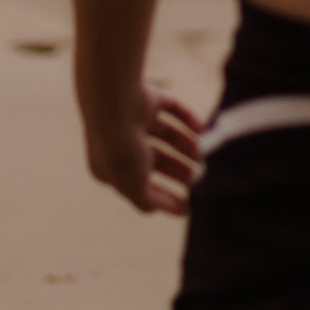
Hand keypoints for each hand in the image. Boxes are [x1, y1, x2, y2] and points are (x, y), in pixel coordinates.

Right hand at [85, 86, 203, 214]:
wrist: (114, 105)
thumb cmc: (122, 150)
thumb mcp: (133, 185)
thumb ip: (147, 200)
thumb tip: (161, 211)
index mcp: (109, 166)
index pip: (139, 185)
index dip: (163, 197)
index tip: (186, 206)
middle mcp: (121, 142)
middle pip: (155, 159)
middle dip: (177, 169)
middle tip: (198, 175)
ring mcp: (134, 119)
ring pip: (166, 134)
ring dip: (185, 144)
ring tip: (199, 153)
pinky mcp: (148, 99)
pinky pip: (173, 109)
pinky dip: (188, 119)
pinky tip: (200, 129)